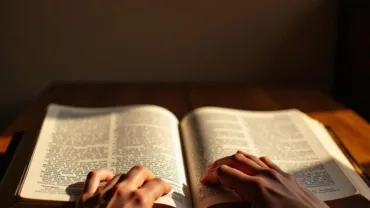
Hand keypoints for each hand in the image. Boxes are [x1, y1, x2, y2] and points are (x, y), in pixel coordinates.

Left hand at [77, 166, 171, 207]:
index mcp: (139, 201)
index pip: (158, 184)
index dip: (164, 186)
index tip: (165, 189)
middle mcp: (122, 191)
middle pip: (140, 171)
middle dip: (148, 176)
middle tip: (150, 184)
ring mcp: (103, 192)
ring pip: (120, 174)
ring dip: (128, 179)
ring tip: (131, 187)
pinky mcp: (86, 197)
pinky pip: (95, 176)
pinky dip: (103, 174)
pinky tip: (109, 177)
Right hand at [200, 150, 328, 207]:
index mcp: (255, 188)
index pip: (226, 173)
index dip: (212, 176)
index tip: (204, 180)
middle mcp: (266, 176)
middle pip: (236, 160)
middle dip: (220, 163)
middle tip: (210, 170)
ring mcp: (279, 175)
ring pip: (252, 158)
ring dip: (236, 159)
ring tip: (226, 164)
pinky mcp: (289, 178)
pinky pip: (268, 162)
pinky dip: (255, 160)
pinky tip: (253, 164)